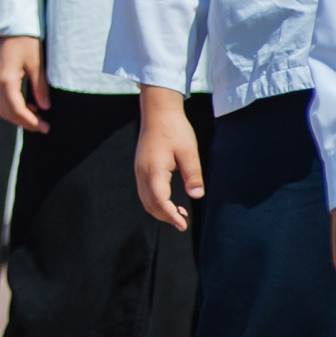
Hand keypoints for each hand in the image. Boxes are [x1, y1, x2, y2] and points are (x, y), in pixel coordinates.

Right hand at [0, 35, 49, 132]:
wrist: (15, 28)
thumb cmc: (27, 43)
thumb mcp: (38, 64)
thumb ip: (40, 87)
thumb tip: (44, 107)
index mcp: (6, 80)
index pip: (16, 109)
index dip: (30, 121)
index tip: (44, 128)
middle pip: (8, 112)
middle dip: (25, 122)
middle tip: (44, 127)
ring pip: (4, 108)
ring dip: (20, 117)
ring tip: (38, 119)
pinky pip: (5, 100)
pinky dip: (16, 108)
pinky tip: (31, 107)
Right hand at [132, 86, 202, 230]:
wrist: (158, 111)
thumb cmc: (174, 129)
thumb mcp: (189, 151)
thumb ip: (192, 174)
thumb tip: (196, 195)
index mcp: (154, 170)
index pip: (159, 200)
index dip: (170, 216)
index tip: (183, 225)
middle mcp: (142, 172)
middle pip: (149, 203)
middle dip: (165, 216)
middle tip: (183, 222)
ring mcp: (139, 170)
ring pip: (145, 198)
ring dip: (159, 209)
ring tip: (178, 214)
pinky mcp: (141, 167)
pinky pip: (145, 190)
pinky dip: (155, 200)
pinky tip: (170, 200)